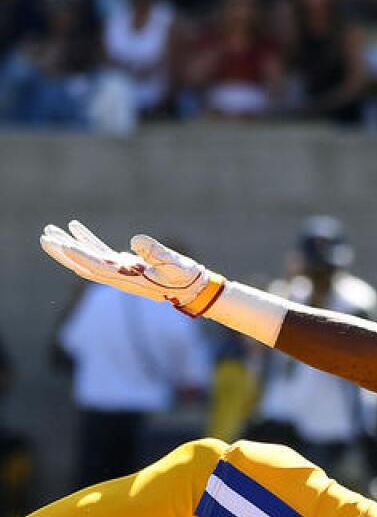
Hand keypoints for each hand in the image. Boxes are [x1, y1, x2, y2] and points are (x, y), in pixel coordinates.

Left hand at [41, 221, 219, 314]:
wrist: (192, 289)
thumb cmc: (185, 277)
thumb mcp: (175, 265)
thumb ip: (157, 253)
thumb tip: (135, 241)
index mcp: (129, 278)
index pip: (98, 267)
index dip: (79, 256)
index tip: (62, 245)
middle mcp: (118, 276)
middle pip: (84, 265)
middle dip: (63, 252)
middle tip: (45, 238)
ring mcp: (119, 271)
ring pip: (87, 259)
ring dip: (68, 246)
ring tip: (50, 231)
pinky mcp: (124, 265)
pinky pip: (100, 252)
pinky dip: (86, 240)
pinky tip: (74, 227)